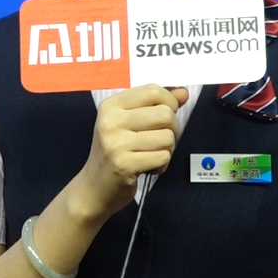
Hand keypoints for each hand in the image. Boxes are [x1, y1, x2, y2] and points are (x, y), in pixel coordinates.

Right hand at [75, 84, 188, 217]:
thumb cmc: (115, 153)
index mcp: (111, 106)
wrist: (94, 187)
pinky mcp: (124, 164)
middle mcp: (111, 121)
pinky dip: (162, 165)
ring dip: (167, 149)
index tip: (166, 115)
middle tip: (160, 139)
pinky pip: (163, 157)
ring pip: (168, 137)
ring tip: (151, 154)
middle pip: (165, 114)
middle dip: (172, 128)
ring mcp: (116, 143)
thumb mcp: (129, 122)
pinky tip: (148, 167)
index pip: (153, 91)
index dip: (169, 102)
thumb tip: (183, 93)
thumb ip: (156, 105)